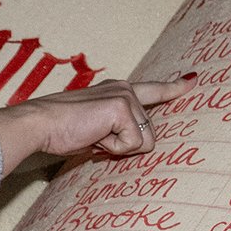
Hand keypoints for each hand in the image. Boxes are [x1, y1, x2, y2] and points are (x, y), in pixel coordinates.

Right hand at [0, 77, 190, 176]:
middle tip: (94, 139)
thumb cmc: (60, 132)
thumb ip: (116, 131)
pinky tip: (94, 137)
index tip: (191, 81)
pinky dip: (113, 149)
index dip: (173, 88)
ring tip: (92, 137)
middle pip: (149, 134)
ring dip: (119, 148)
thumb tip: (135, 145)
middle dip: (125, 146)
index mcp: (116, 90)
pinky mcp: (122, 108)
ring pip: (144, 142)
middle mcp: (124, 89)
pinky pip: (133, 144)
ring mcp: (125, 96)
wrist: (39, 125)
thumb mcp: (94, 130)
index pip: (152, 90)